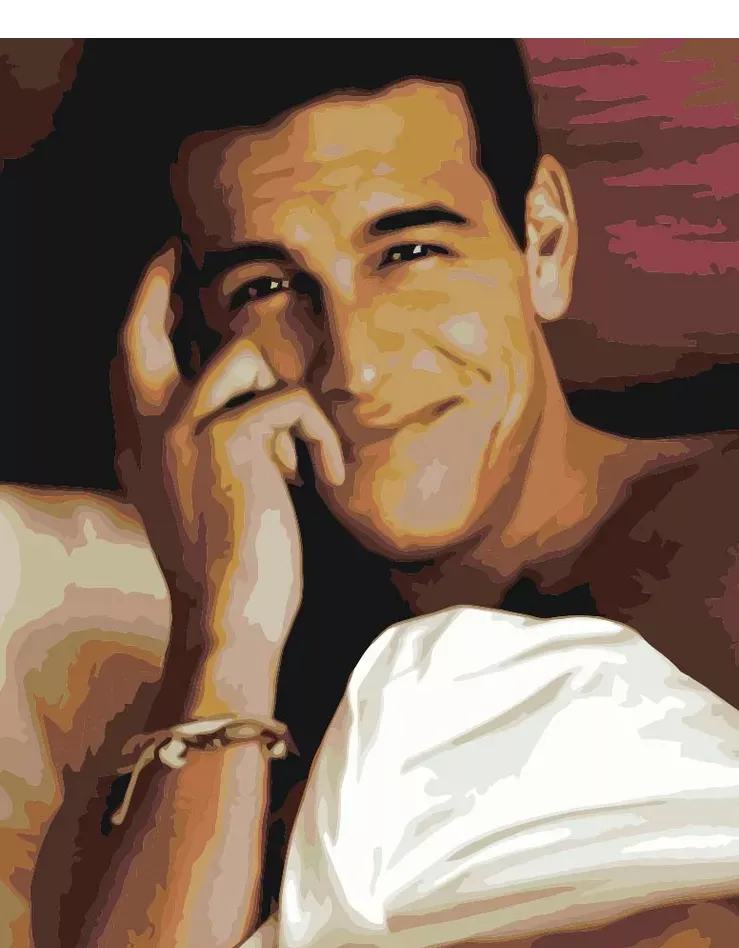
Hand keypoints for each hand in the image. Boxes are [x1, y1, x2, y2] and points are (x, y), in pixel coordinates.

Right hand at [112, 243, 343, 716]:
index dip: (146, 307)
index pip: (129, 359)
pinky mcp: (231, 441)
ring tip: (306, 462)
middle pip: (144, 329)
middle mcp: (151, 430)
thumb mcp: (202, 502)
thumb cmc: (229, 570)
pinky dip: (321, 436)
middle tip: (186, 258)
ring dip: (289, 402)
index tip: (166, 270)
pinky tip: (328, 478)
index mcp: (141, 446)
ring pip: (243, 356)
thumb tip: (251, 410)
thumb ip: (204, 450)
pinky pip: (291, 401)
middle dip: (163, 285)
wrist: (229, 617)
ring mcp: (185, 430)